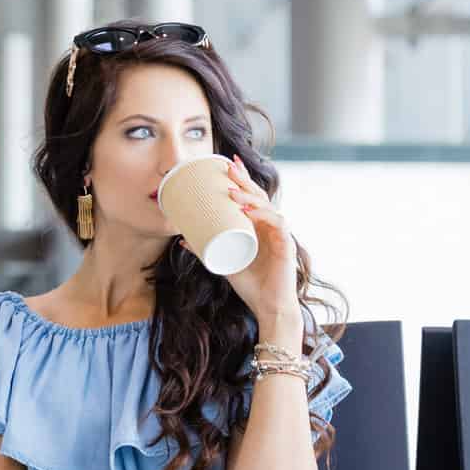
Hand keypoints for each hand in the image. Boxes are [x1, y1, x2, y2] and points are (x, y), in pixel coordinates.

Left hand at [219, 157, 300, 320]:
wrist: (268, 307)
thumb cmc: (250, 284)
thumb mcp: (222, 263)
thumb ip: (205, 250)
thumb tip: (182, 238)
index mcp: (258, 226)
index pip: (251, 196)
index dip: (242, 178)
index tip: (228, 162)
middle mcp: (271, 226)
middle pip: (258, 196)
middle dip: (244, 179)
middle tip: (228, 166)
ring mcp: (280, 233)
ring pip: (266, 206)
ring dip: (249, 196)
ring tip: (230, 190)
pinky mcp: (286, 244)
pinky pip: (277, 223)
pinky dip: (263, 215)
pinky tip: (249, 211)